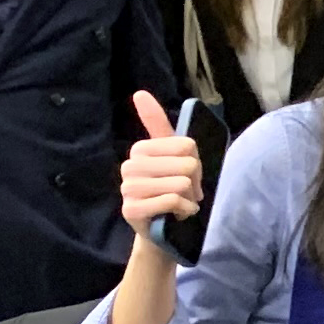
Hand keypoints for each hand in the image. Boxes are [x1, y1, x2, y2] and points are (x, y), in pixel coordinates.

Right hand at [120, 92, 204, 239]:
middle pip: (187, 163)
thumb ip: (159, 125)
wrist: (164, 231)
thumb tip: (139, 92)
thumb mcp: (174, 156)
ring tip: (179, 203)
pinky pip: (172, 200)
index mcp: (141, 150)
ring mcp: (127, 189)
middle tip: (185, 192)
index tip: (188, 173)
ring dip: (189, 198)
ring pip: (180, 182)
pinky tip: (177, 215)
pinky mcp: (131, 210)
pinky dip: (184, 210)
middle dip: (194, 181)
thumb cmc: (173, 189)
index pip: (187, 145)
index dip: (196, 162)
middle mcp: (129, 166)